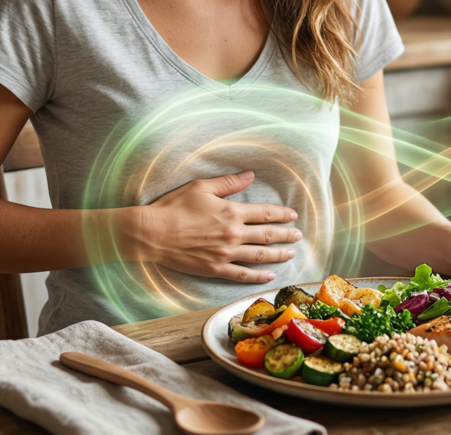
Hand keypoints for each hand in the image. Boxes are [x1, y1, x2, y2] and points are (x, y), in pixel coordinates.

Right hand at [126, 171, 300, 283]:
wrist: (152, 233)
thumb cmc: (174, 207)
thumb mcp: (202, 187)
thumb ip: (229, 183)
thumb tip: (251, 175)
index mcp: (231, 212)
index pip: (265, 213)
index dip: (281, 214)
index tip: (293, 215)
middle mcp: (233, 234)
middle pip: (267, 235)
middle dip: (286, 235)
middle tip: (298, 236)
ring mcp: (225, 253)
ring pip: (259, 255)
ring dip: (278, 255)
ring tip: (291, 254)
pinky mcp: (215, 269)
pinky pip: (242, 275)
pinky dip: (258, 276)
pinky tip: (269, 275)